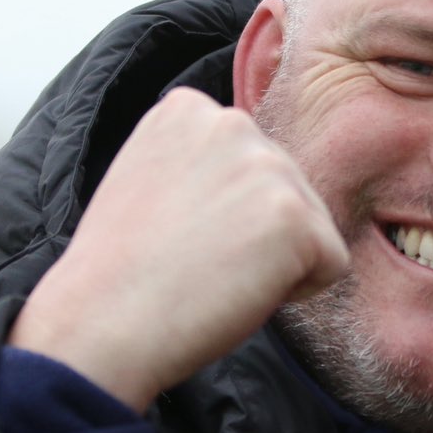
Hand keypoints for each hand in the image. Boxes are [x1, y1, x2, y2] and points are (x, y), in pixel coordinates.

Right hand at [8, 87, 348, 409]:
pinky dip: (297, 291)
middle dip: (255, 235)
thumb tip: (250, 181)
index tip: (176, 232)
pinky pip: (332, 264)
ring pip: (313, 227)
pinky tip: (238, 289)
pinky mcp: (295, 216)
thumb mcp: (151, 179)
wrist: (100, 324)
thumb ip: (202, 162)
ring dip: (277, 263)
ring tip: (212, 272)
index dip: (226, 213)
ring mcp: (267, 165)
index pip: (254, 164)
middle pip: (289, 192)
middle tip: (195, 260)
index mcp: (190, 109)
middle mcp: (232, 122)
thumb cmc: (120, 273)